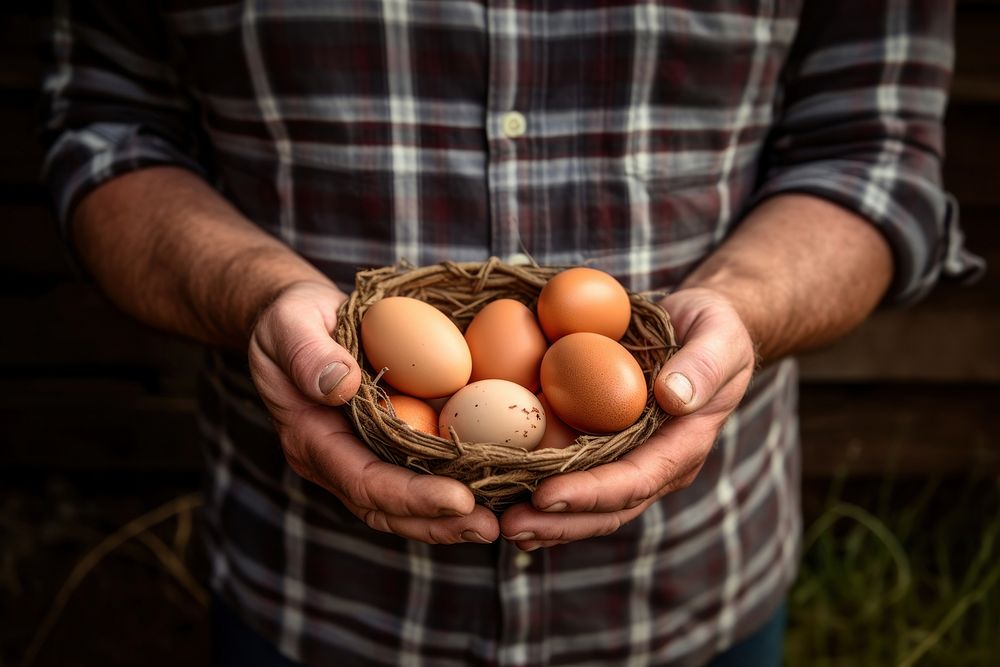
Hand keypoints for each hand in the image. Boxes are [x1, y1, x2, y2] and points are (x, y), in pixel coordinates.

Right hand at [248, 280, 499, 544]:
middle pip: (385, 509)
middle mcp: (334, 461)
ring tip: (494, 524)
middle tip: (488, 527)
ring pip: (401, 507)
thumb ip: (308, 353)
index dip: (411, 496)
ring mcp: (357, 459)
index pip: (363, 480)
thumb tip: (342, 384)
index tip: (460, 499)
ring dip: (447, 520)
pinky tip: (489, 490)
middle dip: (436, 522)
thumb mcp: (290, 323)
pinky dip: (449, 491)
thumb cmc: (293, 319)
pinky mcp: (381, 449)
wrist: (296, 324)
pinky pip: (414, 479)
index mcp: (310, 438)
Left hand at [499, 287, 756, 549]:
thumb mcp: (719, 336)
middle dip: (560, 521)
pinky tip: (507, 499)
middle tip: (510, 525)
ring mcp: (634, 461)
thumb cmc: (715, 329)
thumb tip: (673, 396)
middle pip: (609, 508)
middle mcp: (659, 464)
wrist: (704, 331)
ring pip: (591, 506)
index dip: (591, 492)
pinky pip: (579, 479)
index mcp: (685, 445)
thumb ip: (703, 365)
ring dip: (548, 521)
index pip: (637, 479)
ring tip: (503, 525)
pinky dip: (544, 497)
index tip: (545, 494)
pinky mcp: (612, 450)